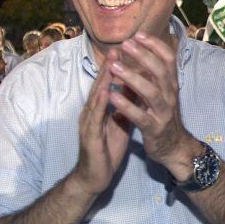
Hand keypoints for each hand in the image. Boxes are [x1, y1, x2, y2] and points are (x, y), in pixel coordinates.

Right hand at [74, 53, 131, 194]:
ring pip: (96, 97)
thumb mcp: (120, 122)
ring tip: (112, 63)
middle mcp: (92, 112)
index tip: (128, 50)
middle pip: (101, 86)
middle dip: (110, 66)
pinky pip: (96, 118)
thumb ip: (125, 105)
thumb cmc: (107, 148)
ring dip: (103, 80)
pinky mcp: (90, 136)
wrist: (94, 176)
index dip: (117, 67)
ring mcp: (89, 123)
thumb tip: (136, 88)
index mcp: (100, 109)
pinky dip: (101, 104)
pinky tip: (106, 92)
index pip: (109, 84)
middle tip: (119, 47)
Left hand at [108, 32, 194, 172]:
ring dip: (132, 78)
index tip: (138, 35)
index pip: (168, 59)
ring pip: (151, 92)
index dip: (155, 45)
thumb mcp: (162, 93)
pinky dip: (126, 106)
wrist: (173, 146)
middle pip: (160, 71)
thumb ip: (153, 75)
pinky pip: (140, 116)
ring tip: (115, 68)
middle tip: (125, 44)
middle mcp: (170, 96)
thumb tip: (141, 51)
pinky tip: (112, 96)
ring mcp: (163, 112)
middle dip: (143, 56)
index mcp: (171, 85)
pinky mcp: (154, 128)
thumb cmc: (162, 116)